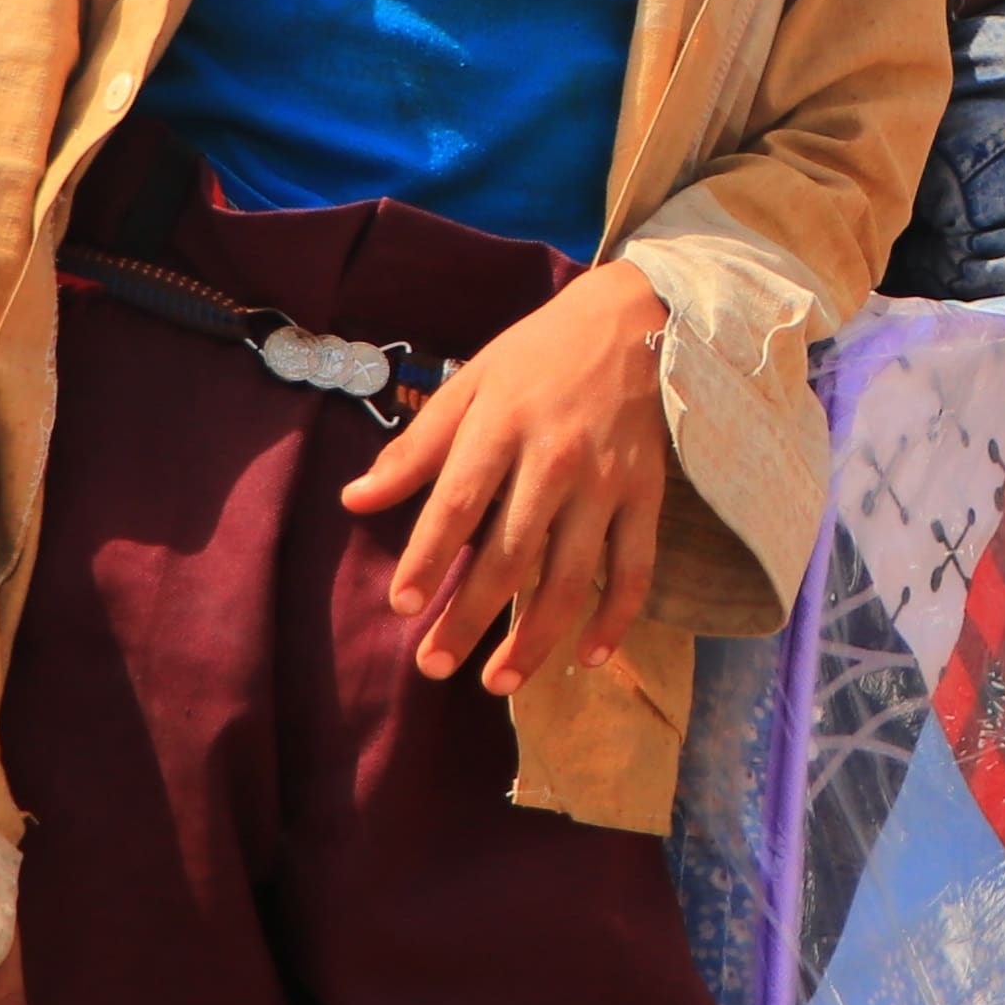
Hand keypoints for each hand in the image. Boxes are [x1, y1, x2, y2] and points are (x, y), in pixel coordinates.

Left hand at [338, 260, 670, 692]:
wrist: (636, 320)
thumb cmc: (537, 356)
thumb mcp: (469, 383)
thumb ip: (416, 447)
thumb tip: (357, 499)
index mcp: (502, 426)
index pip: (458, 504)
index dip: (428, 559)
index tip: (403, 606)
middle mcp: (555, 460)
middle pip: (509, 555)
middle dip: (470, 618)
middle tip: (433, 666)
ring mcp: (606, 483)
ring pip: (571, 577)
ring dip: (536, 639)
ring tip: (497, 684)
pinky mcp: (647, 497)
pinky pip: (634, 570)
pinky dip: (616, 619)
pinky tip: (588, 658)